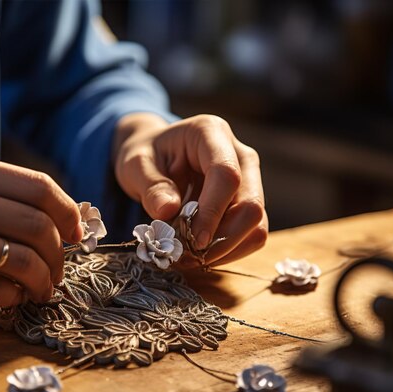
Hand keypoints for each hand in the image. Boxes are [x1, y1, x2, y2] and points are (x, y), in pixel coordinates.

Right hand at [0, 153, 82, 329]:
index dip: (68, 212)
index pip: (38, 186)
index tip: (74, 233)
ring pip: (24, 261)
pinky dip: (14, 297)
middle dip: (60, 254)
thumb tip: (59, 213)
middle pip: (38, 225)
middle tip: (58, 270)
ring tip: (41, 289)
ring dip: (44, 281)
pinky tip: (10, 297)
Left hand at [114, 113, 267, 265]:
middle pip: (251, 204)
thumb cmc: (146, 156)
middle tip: (189, 256)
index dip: (212, 212)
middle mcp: (239, 155)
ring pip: (257, 225)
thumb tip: (167, 211)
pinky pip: (251, 235)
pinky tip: (201, 254)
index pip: (226, 174)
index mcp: (210, 133)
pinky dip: (228, 251)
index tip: (194, 241)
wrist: (155, 157)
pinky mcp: (248, 203)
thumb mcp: (135, 165)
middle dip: (223, 238)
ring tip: (191, 257)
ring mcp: (249, 180)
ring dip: (226, 249)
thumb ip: (150, 186)